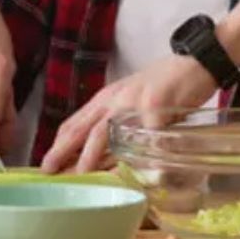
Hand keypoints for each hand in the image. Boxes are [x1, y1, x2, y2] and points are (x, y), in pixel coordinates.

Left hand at [40, 54, 216, 172]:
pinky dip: (142, 156)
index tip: (45, 164)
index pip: (75, 122)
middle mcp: (115, 100)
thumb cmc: (162, 87)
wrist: (194, 63)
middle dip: (63, 151)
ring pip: (106, 132)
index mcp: (106, 100)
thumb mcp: (131, 102)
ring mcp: (134, 102)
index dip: (58, 144)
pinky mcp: (157, 106)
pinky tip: (139, 174)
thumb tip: (101, 159)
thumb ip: (116, 125)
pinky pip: (146, 136)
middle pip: (84, 128)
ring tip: (81, 175)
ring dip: (91, 156)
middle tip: (49, 171)